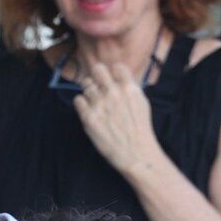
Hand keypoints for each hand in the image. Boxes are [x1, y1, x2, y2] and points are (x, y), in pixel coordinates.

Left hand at [73, 60, 164, 178]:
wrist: (135, 153)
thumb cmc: (140, 130)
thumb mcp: (141, 103)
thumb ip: (129, 88)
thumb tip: (117, 77)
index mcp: (129, 88)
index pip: (117, 66)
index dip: (114, 73)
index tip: (113, 81)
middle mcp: (114, 92)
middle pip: (97, 69)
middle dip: (97, 77)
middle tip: (98, 87)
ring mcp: (100, 104)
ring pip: (86, 84)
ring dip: (90, 92)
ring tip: (96, 104)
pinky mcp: (89, 117)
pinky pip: (78, 99)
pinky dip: (82, 104)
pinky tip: (90, 112)